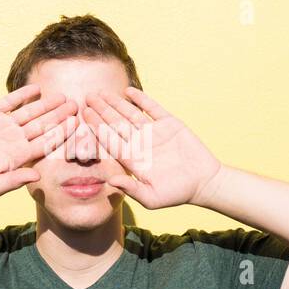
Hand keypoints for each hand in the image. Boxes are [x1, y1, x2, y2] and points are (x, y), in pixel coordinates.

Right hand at [0, 84, 77, 196]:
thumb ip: (16, 181)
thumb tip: (38, 177)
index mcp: (21, 155)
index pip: (46, 143)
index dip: (61, 135)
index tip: (76, 127)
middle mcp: (17, 138)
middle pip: (43, 125)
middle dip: (59, 116)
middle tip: (76, 106)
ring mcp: (5, 124)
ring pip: (31, 112)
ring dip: (46, 104)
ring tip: (62, 96)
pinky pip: (11, 102)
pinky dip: (23, 95)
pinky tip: (37, 89)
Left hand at [80, 86, 222, 209]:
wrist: (204, 182)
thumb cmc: (177, 193)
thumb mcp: (152, 198)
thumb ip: (131, 189)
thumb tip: (110, 181)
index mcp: (132, 159)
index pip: (109, 141)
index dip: (96, 128)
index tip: (84, 116)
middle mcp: (140, 143)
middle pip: (115, 124)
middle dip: (101, 111)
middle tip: (86, 98)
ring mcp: (154, 132)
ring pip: (130, 114)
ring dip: (116, 103)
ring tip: (102, 93)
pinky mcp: (169, 124)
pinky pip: (152, 108)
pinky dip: (141, 99)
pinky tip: (128, 91)